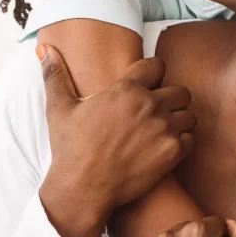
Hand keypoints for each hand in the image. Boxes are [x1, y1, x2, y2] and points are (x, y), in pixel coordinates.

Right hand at [37, 44, 195, 236]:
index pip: (157, 65)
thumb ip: (56, 75)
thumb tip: (45, 48)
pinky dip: (182, 143)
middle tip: (158, 112)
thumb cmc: (70, 148)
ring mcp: (163, 129)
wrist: (83, 188)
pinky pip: (190, 139)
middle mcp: (149, 105)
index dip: (154, 74)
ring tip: (164, 131)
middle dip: (171, 99)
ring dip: (179, 121)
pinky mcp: (172, 152)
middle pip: (180, 91)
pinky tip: (166, 148)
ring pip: (189, 115)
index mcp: (126, 89)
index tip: (148, 85)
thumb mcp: (59, 108)